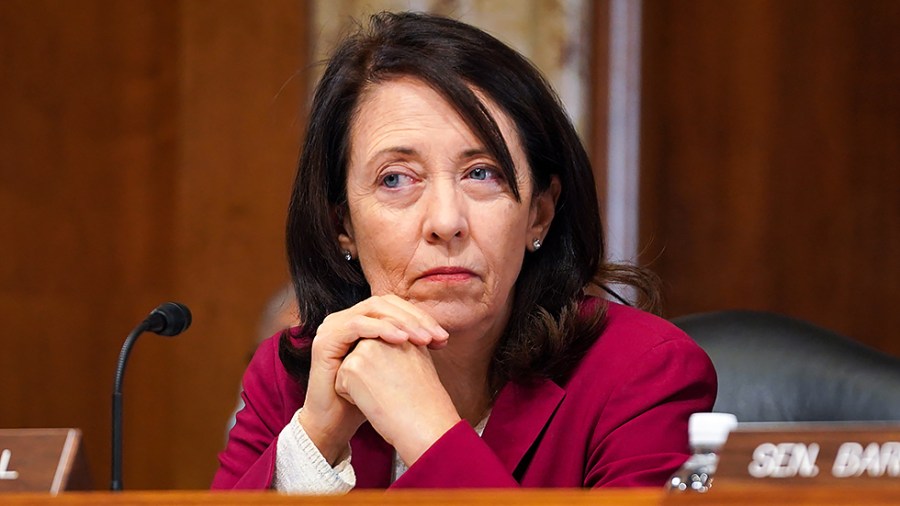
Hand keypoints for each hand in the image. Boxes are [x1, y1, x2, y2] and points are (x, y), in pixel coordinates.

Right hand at [300, 295, 448, 464]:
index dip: (420, 317)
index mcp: (360, 320)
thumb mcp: (392, 366)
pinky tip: (401, 340)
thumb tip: (440, 335)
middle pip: (384, 303)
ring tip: (423, 339)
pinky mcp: (325, 340)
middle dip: (414, 318)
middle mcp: (344, 318)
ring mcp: (332, 327)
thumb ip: (407, 345)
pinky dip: (381, 329)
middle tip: (437, 337)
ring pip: (372, 309)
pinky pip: (356, 325)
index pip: (393, 306)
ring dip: (402, 322)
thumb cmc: (367, 399)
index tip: (443, 338)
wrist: (337, 424)